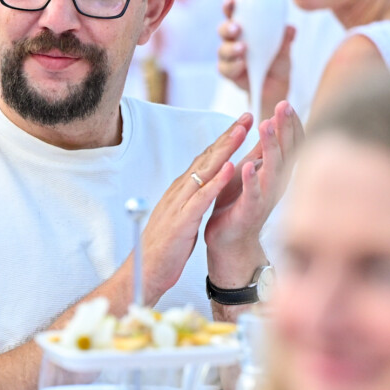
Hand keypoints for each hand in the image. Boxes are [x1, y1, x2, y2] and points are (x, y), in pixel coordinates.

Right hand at [125, 115, 250, 305]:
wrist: (144, 273)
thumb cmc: (164, 248)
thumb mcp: (181, 217)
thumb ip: (190, 200)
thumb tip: (201, 187)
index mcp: (182, 191)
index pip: (205, 160)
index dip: (224, 141)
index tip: (241, 124)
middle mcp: (179, 191)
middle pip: (206, 157)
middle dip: (227, 136)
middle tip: (246, 116)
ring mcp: (179, 204)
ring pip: (204, 170)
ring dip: (224, 150)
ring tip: (241, 132)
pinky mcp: (181, 221)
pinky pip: (201, 197)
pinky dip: (216, 181)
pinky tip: (230, 168)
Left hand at [205, 101, 302, 278]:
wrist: (229, 240)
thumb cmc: (239, 203)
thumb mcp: (252, 170)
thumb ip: (262, 151)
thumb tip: (273, 123)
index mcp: (276, 172)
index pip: (290, 144)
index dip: (290, 124)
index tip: (287, 103)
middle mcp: (276, 184)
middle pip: (286, 150)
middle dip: (285, 127)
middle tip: (283, 105)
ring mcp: (265, 198)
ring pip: (272, 169)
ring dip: (270, 147)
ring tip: (266, 126)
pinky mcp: (249, 212)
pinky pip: (253, 195)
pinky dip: (252, 180)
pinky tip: (248, 165)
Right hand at [217, 0, 294, 118]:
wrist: (278, 84)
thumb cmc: (278, 58)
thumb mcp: (285, 47)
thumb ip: (286, 38)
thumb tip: (290, 29)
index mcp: (245, 26)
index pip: (233, 12)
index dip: (229, 6)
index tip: (231, 1)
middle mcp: (233, 39)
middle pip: (222, 30)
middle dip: (227, 27)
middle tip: (237, 28)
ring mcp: (230, 56)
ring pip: (222, 50)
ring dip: (231, 48)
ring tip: (243, 49)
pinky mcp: (230, 72)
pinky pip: (226, 69)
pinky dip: (233, 66)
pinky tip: (242, 65)